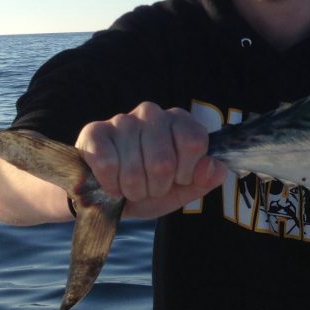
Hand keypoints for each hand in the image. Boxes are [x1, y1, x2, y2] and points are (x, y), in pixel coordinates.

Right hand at [76, 102, 225, 218]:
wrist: (104, 196)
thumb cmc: (148, 188)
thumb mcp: (181, 190)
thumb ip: (203, 180)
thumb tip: (215, 169)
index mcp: (180, 121)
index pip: (194, 142)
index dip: (186, 172)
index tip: (177, 179)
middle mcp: (152, 113)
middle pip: (163, 162)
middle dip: (156, 187)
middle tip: (149, 187)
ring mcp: (122, 120)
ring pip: (134, 169)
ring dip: (132, 190)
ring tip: (129, 187)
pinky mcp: (94, 132)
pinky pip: (107, 165)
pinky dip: (110, 185)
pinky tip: (110, 184)